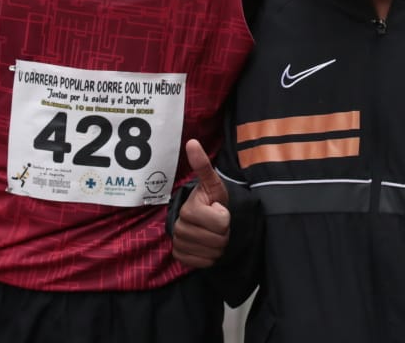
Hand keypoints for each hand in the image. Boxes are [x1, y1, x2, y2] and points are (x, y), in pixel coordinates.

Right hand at [171, 138, 231, 268]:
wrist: (203, 220)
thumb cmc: (211, 201)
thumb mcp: (213, 185)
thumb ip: (204, 166)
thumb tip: (192, 141)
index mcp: (189, 210)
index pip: (222, 222)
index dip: (225, 216)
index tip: (218, 209)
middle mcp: (179, 228)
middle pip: (219, 239)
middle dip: (223, 232)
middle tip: (216, 223)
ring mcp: (179, 244)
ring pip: (214, 253)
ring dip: (218, 244)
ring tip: (211, 232)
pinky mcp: (180, 257)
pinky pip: (205, 263)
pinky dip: (210, 257)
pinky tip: (206, 245)